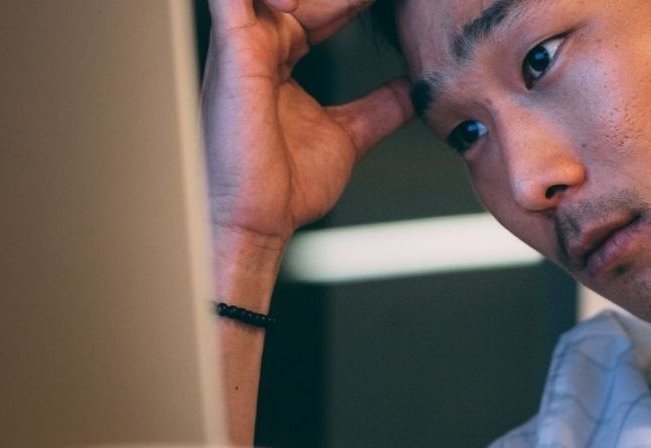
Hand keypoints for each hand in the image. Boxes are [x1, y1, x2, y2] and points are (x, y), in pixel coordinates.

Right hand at [202, 0, 413, 268]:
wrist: (255, 222)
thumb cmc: (282, 188)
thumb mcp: (349, 136)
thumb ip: (381, 108)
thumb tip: (415, 94)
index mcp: (280, 55)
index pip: (324, 4)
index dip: (355, 2)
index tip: (398, 4)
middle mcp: (259, 43)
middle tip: (376, 0)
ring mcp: (245, 42)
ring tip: (358, 2)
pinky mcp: (235, 49)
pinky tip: (297, 5)